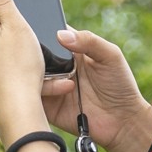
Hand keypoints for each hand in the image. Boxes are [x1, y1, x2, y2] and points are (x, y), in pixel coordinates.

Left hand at [0, 0, 54, 139]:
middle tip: (38, 40)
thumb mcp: (16, 26)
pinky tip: (45, 83)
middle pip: (1, 30)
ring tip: (45, 67)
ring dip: (29, 57)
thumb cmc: (20, 67)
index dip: (10, 6)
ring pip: (10, 54)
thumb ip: (2, 1)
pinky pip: (13, 73)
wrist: (18, 110)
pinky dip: (29, 75)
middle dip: (22, 33)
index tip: (24, 13)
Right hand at [38, 27, 150, 148]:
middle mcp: (57, 67)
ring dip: (38, 74)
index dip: (40, 30)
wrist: (122, 121)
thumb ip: (89, 41)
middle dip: (33, 54)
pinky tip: (55, 92)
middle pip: (34, 55)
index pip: (49, 34)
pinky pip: (31, 97)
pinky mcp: (47, 106)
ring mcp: (51, 87)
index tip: (35, 30)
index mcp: (71, 51)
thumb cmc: (120, 85)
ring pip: (29, 75)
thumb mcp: (110, 56)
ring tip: (62, 81)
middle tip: (40, 55)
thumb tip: (60, 34)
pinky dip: (35, 92)